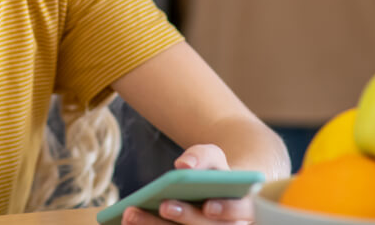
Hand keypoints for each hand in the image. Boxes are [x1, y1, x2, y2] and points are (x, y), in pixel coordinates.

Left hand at [122, 145, 253, 224]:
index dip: (227, 210)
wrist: (211, 191)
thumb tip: (183, 166)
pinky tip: (129, 222)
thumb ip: (202, 156)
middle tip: (164, 205)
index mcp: (245, 207)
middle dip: (186, 218)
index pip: (242, 211)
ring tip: (132, 214)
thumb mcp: (211, 156)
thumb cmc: (212, 172)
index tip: (208, 206)